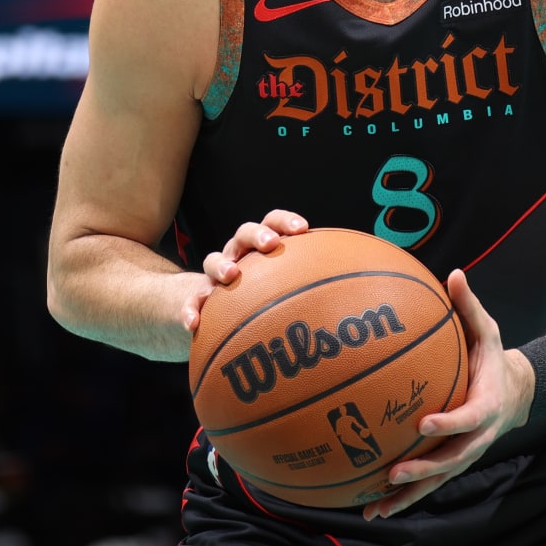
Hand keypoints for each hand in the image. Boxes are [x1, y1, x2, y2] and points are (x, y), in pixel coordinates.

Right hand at [179, 210, 308, 332]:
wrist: (205, 309)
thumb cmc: (255, 298)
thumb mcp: (280, 292)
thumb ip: (310, 292)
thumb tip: (356, 305)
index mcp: (260, 249)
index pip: (273, 224)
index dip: (286, 222)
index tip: (303, 229)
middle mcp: (237, 256)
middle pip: (244, 233)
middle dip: (258, 234)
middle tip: (271, 244)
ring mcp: (213, 277)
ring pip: (211, 259)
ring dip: (220, 264)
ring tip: (229, 275)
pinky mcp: (194, 298)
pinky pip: (189, 302)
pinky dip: (190, 310)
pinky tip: (193, 324)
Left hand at [359, 269, 531, 519]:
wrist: (517, 394)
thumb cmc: (494, 360)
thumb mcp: (489, 330)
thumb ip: (470, 307)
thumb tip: (454, 273)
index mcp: (485, 406)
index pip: (467, 419)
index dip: (448, 423)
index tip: (423, 422)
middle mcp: (476, 438)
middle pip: (450, 460)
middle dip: (422, 470)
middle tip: (393, 473)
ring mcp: (463, 454)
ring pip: (435, 480)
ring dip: (406, 496)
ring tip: (374, 508)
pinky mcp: (451, 462)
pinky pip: (427, 482)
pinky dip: (401, 497)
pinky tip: (370, 506)